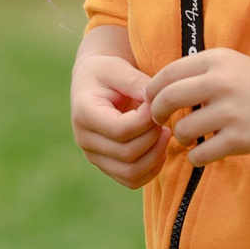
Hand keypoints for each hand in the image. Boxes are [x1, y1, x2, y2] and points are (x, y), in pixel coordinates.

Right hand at [70, 46, 163, 187]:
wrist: (94, 83)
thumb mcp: (119, 68)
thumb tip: (155, 102)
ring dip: (156, 155)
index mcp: (84, 113)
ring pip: (130, 172)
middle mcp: (84, 139)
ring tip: (165, 132)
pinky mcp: (106, 165)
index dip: (145, 121)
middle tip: (165, 118)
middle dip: (154, 137)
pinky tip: (160, 148)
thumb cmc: (107, 73)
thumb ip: (136, 82)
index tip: (157, 104)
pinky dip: (151, 169)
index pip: (120, 130)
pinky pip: (132, 180)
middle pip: (127, 153)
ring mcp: (94, 156)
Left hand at [146, 47, 249, 166]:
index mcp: (217, 60)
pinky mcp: (240, 139)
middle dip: (157, 112)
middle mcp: (221, 82)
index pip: (168, 73)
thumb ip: (202, 72)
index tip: (152, 101)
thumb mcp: (234, 64)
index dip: (153, 90)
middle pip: (167, 98)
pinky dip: (196, 157)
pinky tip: (203, 154)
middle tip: (159, 120)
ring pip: (182, 129)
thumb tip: (162, 89)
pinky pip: (200, 154)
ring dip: (181, 137)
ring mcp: (231, 111)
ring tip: (192, 137)